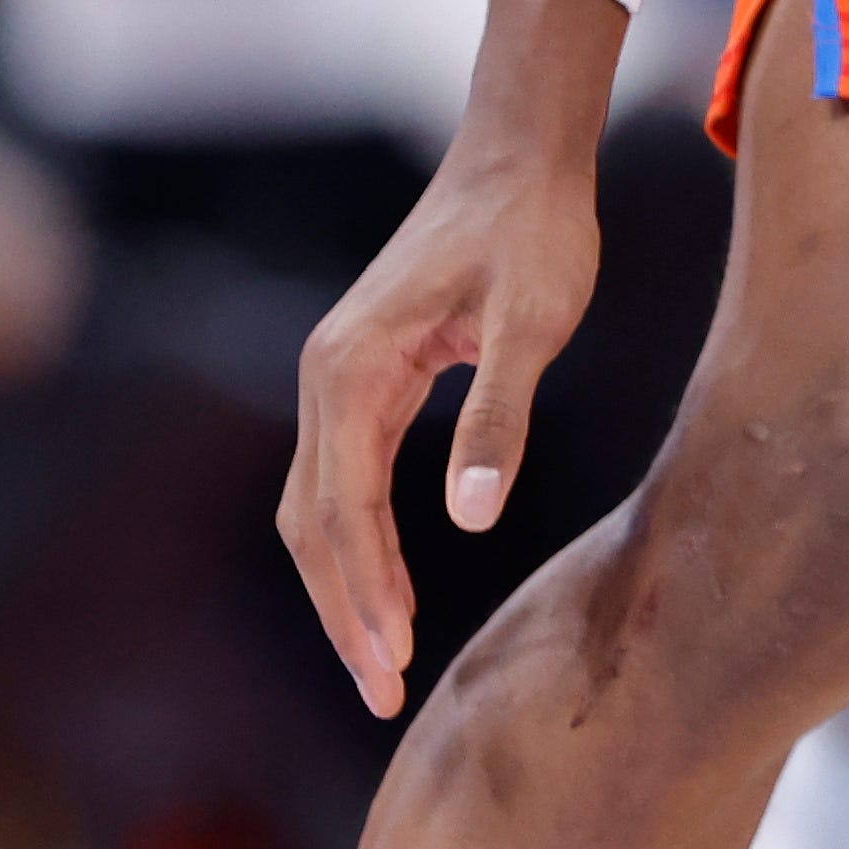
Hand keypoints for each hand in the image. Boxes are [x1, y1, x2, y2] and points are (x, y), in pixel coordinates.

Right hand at [282, 0, 624, 717]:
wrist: (522, 153)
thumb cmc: (535, 229)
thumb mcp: (533, 322)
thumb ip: (500, 416)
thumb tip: (470, 519)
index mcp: (353, 369)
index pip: (343, 510)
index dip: (363, 593)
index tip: (390, 664)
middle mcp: (328, 376)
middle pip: (313, 522)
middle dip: (343, 611)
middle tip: (382, 694)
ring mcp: (340, 375)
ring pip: (320, 506)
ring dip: (348, 585)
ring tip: (384, 663)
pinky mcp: (368, 374)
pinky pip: (347, 477)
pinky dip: (363, 542)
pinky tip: (396, 590)